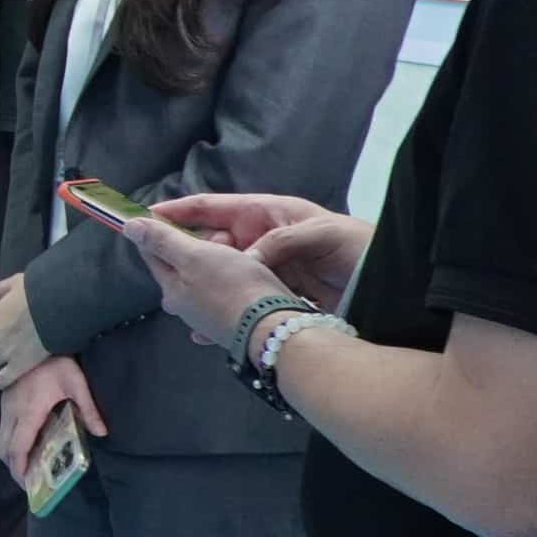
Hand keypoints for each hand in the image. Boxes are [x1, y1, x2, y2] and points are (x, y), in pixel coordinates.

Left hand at [0, 272, 47, 382]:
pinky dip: (2, 380)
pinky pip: (2, 380)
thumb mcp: (14, 283)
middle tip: (8, 347)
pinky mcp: (18, 366)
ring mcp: (4, 353)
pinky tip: (6, 379)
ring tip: (7, 363)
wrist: (55, 308)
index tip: (2, 332)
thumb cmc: (36, 292)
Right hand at [0, 354, 101, 493]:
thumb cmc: (56, 359)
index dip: (20, 469)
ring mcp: (5, 405)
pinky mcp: (5, 399)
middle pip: (4, 448)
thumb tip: (102, 432)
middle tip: (30, 480)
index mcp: (29, 410)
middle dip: (14, 467)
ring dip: (11, 454)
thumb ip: (89, 408)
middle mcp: (12, 411)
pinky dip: (10, 441)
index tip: (28, 484)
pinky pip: (3, 427)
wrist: (34, 334)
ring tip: (28, 465)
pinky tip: (26, 442)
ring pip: (1, 438)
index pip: (18, 447)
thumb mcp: (76, 382)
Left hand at [120, 212, 290, 346]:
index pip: (153, 252)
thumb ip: (162, 241)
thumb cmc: (234, 286)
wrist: (274, 328)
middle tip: (224, 239)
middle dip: (197, 246)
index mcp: (170, 289)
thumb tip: (129, 227)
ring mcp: (206, 319)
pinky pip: (225, 294)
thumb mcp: (195, 256)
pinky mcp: (230, 324)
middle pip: (181, 265)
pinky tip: (244, 278)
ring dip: (216, 263)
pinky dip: (231, 282)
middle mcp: (183, 307)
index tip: (182, 217)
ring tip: (240, 256)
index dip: (162, 230)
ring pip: (204, 279)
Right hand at [147, 193, 369, 308]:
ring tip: (178, 306)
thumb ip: (280, 242)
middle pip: (212, 244)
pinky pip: (242, 297)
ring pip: (223, 274)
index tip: (148, 216)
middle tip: (161, 272)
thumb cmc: (357, 245)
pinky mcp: (277, 292)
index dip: (180, 211)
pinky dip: (225, 309)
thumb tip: (243, 259)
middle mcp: (262, 239)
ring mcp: (268, 267)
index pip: (213, 208)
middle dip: (185, 256)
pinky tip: (208, 328)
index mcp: (267, 214)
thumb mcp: (320, 233)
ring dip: (201, 287)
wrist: (388, 279)